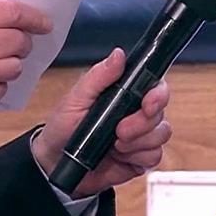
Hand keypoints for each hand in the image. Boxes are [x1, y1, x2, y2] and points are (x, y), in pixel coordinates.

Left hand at [31, 48, 172, 198]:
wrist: (55, 161)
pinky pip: (154, 157)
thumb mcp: (76, 98)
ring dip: (138, 142)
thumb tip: (118, 55)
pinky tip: (120, 156)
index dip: (158, 95)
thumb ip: (99, 76)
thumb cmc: (63, 126)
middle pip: (160, 113)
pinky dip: (138, 157)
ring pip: (161, 135)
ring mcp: (140, 136)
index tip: (147, 104)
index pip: (155, 87)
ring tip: (115, 145)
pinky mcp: (140, 159)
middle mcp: (136, 112)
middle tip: (119, 130)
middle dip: (141, 123)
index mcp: (124, 94)